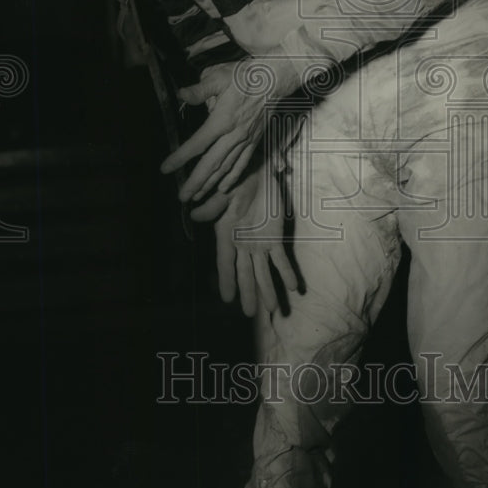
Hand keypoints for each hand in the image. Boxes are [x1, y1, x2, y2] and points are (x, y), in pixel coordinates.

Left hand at [160, 58, 298, 202]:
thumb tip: (181, 94)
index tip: (166, 168)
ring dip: (211, 183)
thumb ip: (200, 90)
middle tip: (181, 197)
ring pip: (226, 167)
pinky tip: (223, 187)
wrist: (275, 79)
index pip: (198, 143)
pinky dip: (232, 177)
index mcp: (223, 119)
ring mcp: (246, 140)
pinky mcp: (255, 140)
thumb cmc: (247, 76)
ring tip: (197, 196)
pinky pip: (243, 163)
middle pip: (212, 163)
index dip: (180, 157)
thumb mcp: (220, 77)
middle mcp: (234, 134)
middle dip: (196, 182)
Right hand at [200, 165, 298, 316]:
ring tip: (274, 310)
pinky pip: (281, 259)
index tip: (227, 299)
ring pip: (264, 271)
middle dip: (249, 293)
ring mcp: (260, 243)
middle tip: (250, 315)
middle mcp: (242, 244)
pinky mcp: (276, 238)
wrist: (260, 172)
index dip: (227, 280)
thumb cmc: (239, 182)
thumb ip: (213, 206)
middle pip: (245, 272)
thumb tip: (194, 216)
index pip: (226, 262)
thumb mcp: (225, 193)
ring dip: (268, 290)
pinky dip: (287, 273)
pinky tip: (293, 288)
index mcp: (227, 234)